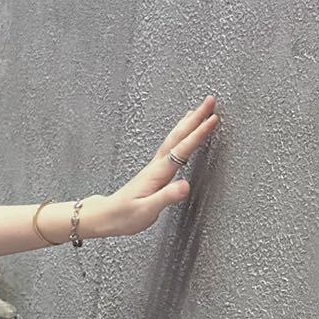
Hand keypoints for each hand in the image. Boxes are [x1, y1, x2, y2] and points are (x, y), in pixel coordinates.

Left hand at [92, 94, 219, 238]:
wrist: (105, 217)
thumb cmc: (124, 216)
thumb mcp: (147, 210)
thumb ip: (166, 197)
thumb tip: (186, 185)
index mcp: (158, 173)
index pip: (182, 148)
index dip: (199, 133)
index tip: (213, 119)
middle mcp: (156, 166)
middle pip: (178, 136)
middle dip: (195, 118)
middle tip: (210, 101)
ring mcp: (154, 167)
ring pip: (173, 139)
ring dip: (187, 123)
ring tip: (198, 111)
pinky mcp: (152, 172)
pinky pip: (169, 147)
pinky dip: (179, 136)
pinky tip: (181, 135)